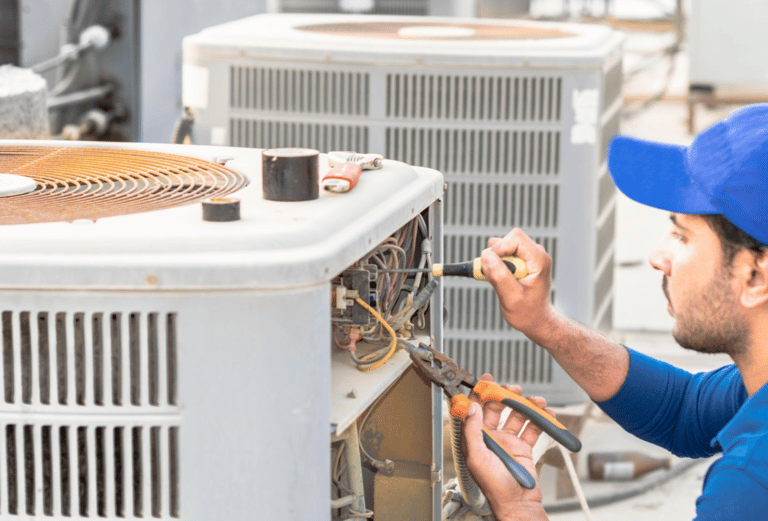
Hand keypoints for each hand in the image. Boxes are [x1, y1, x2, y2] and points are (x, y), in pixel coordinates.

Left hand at [462, 375, 550, 520]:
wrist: (518, 503)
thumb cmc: (495, 487)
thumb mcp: (477, 458)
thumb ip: (473, 431)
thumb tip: (471, 407)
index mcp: (477, 438)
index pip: (476, 409)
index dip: (480, 393)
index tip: (486, 380)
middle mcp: (491, 437)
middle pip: (497, 408)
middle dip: (506, 395)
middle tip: (514, 388)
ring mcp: (508, 441)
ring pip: (517, 415)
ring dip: (526, 405)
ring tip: (537, 400)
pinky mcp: (524, 447)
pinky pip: (533, 428)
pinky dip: (541, 419)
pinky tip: (548, 414)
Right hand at [481, 229, 554, 337]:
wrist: (536, 320)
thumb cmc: (529, 313)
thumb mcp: (511, 298)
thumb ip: (499, 277)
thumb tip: (486, 257)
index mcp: (539, 260)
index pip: (516, 238)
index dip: (499, 248)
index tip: (488, 264)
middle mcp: (536, 254)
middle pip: (508, 239)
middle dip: (495, 256)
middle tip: (490, 275)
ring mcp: (529, 256)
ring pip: (503, 245)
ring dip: (495, 261)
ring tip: (498, 280)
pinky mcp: (522, 259)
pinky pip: (503, 253)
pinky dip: (496, 264)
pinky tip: (500, 279)